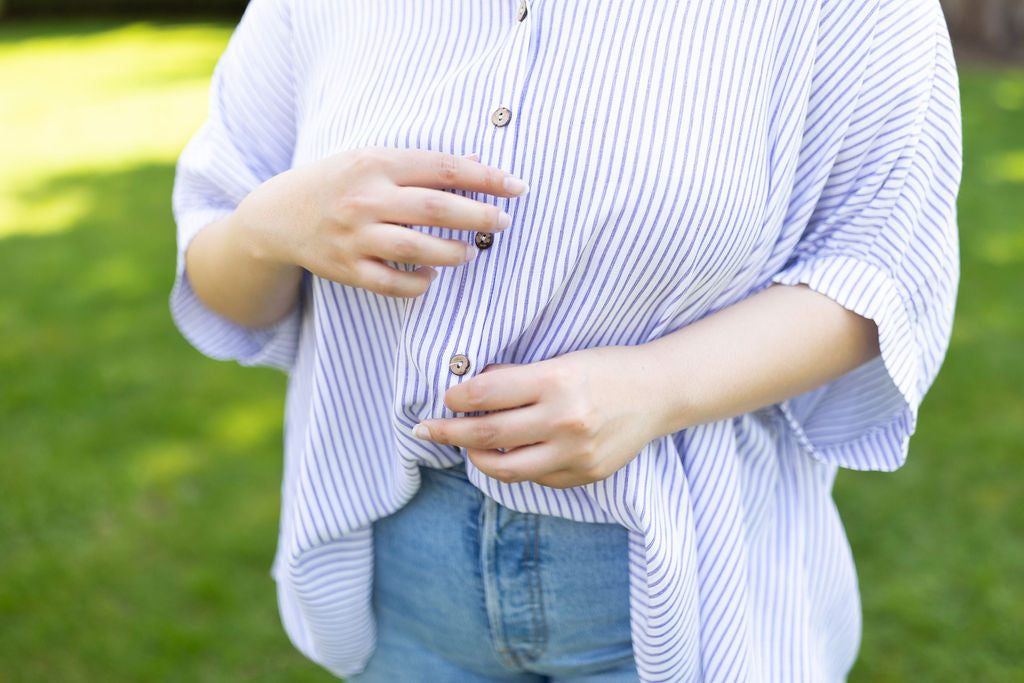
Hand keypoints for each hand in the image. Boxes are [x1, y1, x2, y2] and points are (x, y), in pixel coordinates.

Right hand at [235, 147, 527, 296]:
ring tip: (470, 251)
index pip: (444, 169)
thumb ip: (421, 164)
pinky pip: (394, 284)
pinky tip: (433, 277)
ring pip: (418, 249)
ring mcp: (355, 237)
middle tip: (502, 222)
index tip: (517, 187)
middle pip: (437, 209)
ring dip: (454, 253)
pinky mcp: (347, 269)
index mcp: (376, 163)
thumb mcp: (372, 159)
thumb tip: (477, 163)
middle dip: (479, 216)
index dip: (486, 178)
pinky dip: (420, 284)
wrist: (276, 215)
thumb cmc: (336, 182)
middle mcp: (365, 199)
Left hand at [413, 346, 664, 488]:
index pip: (485, 394)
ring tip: (466, 448)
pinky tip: (507, 456)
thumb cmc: (605, 369)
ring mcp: (576, 453)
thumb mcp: (561, 360)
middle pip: (487, 435)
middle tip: (425, 429)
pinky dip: (515, 467)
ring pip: (506, 468)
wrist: (658, 393)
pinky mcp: (585, 474)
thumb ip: (516, 378)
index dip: (456, 398)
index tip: (445, 398)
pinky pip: (536, 478)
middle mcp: (564, 419)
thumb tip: (470, 389)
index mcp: (555, 381)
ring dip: (476, 458)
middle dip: (448, 432)